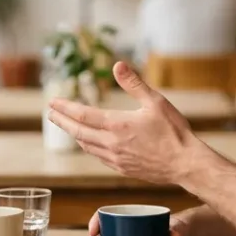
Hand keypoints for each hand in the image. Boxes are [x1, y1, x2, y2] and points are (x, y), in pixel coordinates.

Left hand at [48, 61, 203, 184]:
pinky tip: (90, 143)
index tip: (52, 103)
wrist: (185, 164)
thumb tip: (117, 65)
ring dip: (74, 134)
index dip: (65, 108)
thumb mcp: (155, 101)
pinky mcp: (122, 169)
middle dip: (62, 122)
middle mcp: (111, 143)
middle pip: (78, 132)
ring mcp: (115, 159)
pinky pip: (98, 157)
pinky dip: (89, 147)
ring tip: (67, 126)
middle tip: (50, 114)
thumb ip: (134, 83)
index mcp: (117, 125)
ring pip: (87, 145)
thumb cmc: (174, 132)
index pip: (83, 115)